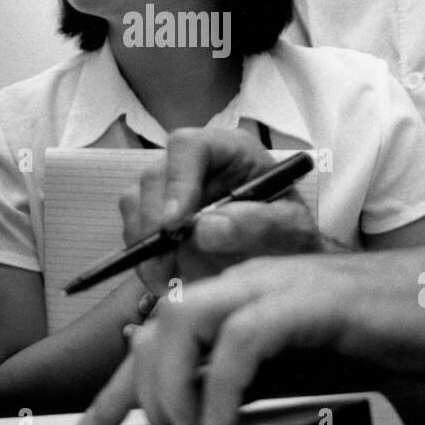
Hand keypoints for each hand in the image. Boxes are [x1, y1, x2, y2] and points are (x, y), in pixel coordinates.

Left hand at [76, 242, 424, 424]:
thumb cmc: (381, 331)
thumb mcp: (303, 356)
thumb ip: (251, 369)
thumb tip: (199, 401)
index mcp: (245, 287)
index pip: (165, 326)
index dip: (124, 378)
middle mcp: (252, 277)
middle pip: (162, 320)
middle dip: (137, 384)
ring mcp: (280, 284)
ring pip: (188, 320)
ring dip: (173, 384)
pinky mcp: (311, 302)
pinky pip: (244, 341)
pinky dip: (221, 386)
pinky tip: (223, 422)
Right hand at [118, 128, 322, 297]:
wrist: (283, 260)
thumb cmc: (292, 237)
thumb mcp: (292, 230)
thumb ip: (258, 224)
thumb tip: (204, 229)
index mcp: (231, 150)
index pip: (189, 146)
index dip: (177, 181)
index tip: (175, 224)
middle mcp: (196, 162)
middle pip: (155, 175)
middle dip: (154, 223)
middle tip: (166, 265)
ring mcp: (173, 186)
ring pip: (135, 200)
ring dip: (143, 242)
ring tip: (166, 278)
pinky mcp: (158, 213)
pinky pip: (133, 226)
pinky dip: (142, 255)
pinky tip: (163, 277)